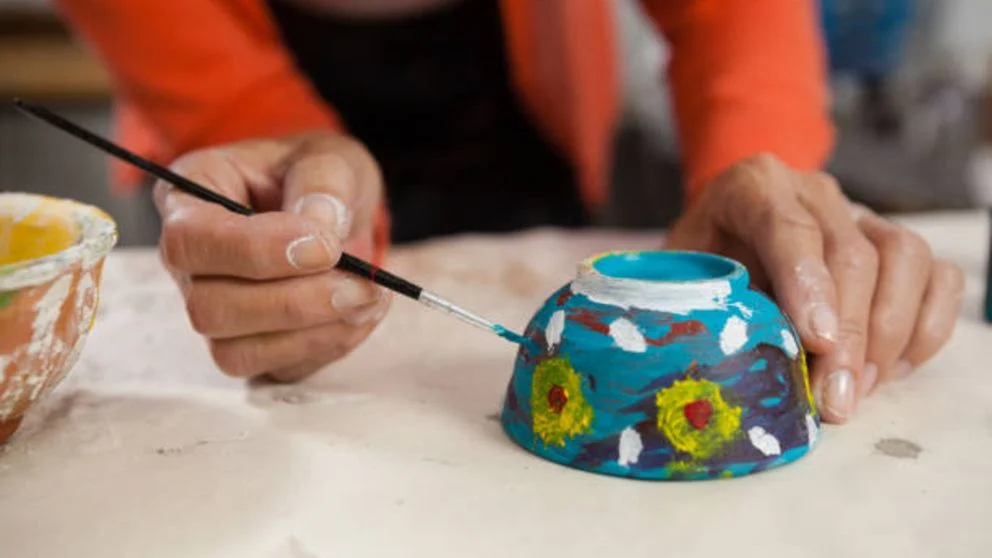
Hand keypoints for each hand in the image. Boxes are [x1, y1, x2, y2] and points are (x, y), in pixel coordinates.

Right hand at [154, 132, 390, 381]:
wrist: (335, 211)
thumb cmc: (317, 178)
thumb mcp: (328, 157)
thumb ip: (323, 182)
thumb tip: (320, 228)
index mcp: (188, 201)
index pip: (191, 241)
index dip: (257, 251)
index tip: (325, 246)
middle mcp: (190, 266)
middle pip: (208, 309)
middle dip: (293, 303)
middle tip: (360, 284)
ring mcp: (217, 312)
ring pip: (237, 353)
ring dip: (313, 333)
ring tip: (369, 297)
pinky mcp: (253, 347)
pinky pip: (278, 370)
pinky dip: (328, 347)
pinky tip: (362, 313)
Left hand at [665, 154, 964, 423]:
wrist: (729, 232)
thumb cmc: (704, 262)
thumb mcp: (686, 277)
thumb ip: (707, 304)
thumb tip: (730, 364)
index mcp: (753, 186)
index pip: (787, 225)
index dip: (805, 282)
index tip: (816, 341)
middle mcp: (816, 193)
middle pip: (853, 254)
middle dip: (849, 336)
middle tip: (835, 400)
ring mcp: (863, 214)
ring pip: (906, 259)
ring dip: (888, 336)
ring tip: (856, 390)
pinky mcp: (896, 244)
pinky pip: (938, 278)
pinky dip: (924, 330)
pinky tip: (886, 371)